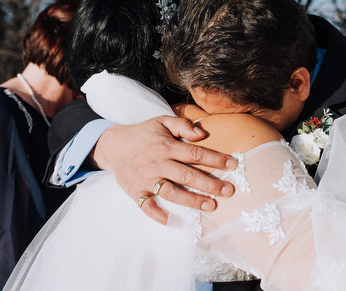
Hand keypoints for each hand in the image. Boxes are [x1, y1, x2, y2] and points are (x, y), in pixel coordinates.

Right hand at [92, 116, 236, 224]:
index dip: (215, 159)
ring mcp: (147, 180)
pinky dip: (159, 216)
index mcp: (167, 146)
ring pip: (172, 193)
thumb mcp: (162, 122)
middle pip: (188, 176)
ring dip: (192, 201)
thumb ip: (182, 125)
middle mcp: (158, 164)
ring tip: (211, 206)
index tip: (233, 164)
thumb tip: (202, 134)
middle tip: (229, 191)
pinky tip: (175, 222)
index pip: (195, 153)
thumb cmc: (143, 134)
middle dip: (210, 184)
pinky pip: (147, 207)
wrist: (112, 145)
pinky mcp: (136, 192)